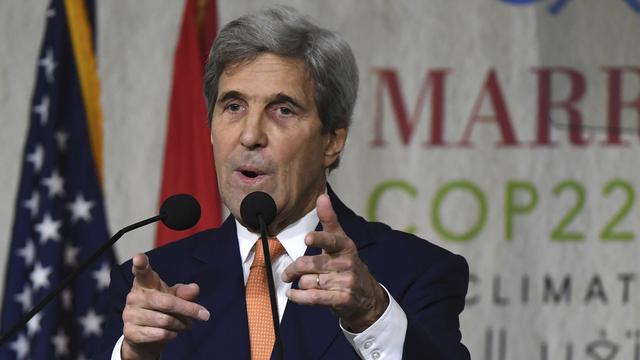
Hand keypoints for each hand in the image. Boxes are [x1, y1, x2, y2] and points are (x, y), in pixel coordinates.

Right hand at [121, 254, 209, 359]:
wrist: (143, 336)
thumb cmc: (161, 309)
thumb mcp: (174, 297)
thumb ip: (184, 292)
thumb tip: (195, 289)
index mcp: (145, 283)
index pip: (142, 272)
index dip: (140, 264)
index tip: (139, 257)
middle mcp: (134, 297)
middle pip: (166, 302)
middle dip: (189, 309)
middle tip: (205, 315)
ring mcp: (130, 314)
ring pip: (165, 321)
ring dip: (182, 324)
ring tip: (186, 324)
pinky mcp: (130, 332)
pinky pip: (159, 334)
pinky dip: (172, 334)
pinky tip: (173, 333)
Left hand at [281, 194, 388, 331]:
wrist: (367, 296)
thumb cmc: (347, 264)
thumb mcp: (341, 242)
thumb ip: (329, 220)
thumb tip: (322, 196)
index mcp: (346, 246)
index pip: (332, 240)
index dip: (319, 239)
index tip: (307, 239)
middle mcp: (346, 263)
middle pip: (311, 264)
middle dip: (294, 269)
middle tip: (287, 272)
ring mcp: (345, 282)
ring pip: (309, 281)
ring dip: (299, 283)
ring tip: (300, 283)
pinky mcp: (341, 299)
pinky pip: (313, 297)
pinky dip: (299, 297)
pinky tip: (292, 294)